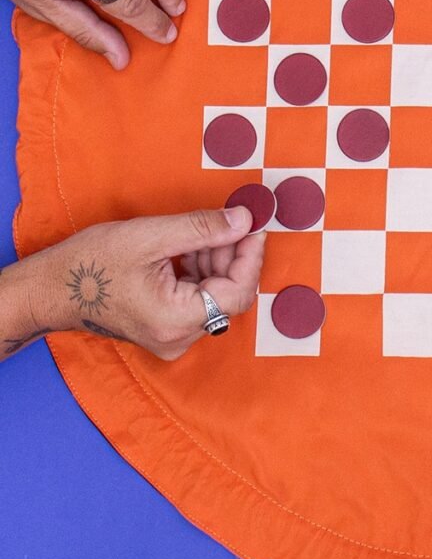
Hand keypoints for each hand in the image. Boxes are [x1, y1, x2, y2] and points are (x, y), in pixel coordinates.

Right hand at [19, 207, 264, 360]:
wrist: (50, 289)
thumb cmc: (91, 264)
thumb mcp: (151, 236)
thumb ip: (203, 229)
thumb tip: (245, 220)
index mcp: (176, 320)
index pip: (238, 292)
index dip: (251, 257)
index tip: (255, 226)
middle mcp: (178, 338)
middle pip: (228, 294)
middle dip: (231, 255)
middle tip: (226, 222)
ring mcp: (171, 338)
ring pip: (215, 296)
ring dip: (214, 261)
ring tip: (197, 234)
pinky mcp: (165, 330)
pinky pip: (197, 300)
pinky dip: (199, 273)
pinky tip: (187, 250)